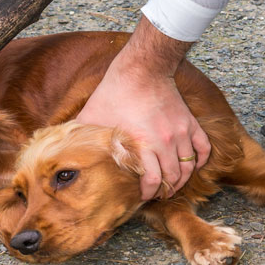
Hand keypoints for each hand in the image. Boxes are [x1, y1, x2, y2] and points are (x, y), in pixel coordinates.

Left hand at [76, 18, 210, 200]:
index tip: (142, 196)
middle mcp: (165, 142)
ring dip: (182, 179)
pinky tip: (192, 165)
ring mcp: (180, 132)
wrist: (142, 68)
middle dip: (166, 190)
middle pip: (174, 178)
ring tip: (173, 184)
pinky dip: (200, 160)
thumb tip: (60, 151)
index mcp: (142, 144)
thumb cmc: (115, 91)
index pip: (153, 181)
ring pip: (189, 166)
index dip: (148, 193)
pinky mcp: (189, 122)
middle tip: (158, 194)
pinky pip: (203, 148)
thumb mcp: (92, 116)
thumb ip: (81, 136)